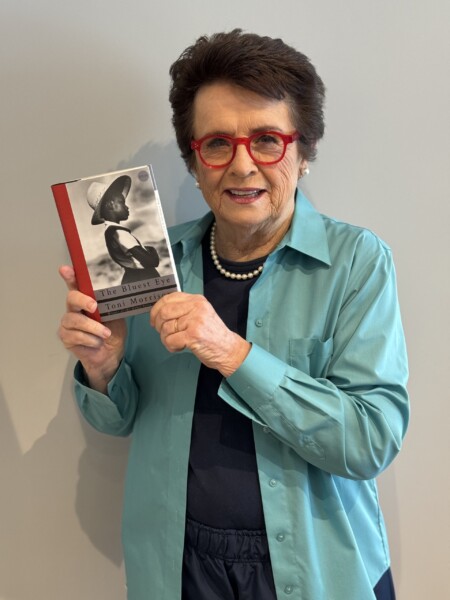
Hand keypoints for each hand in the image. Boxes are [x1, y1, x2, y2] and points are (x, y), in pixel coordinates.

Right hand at [58, 265, 126, 391]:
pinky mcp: (66, 337)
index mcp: (86, 300)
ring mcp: (68, 323)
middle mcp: (74, 309)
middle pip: (71, 298)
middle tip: (94, 306)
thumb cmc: (112, 332)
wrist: (110, 354)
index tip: (66, 269)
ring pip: (74, 320)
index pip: (76, 284)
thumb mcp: (115, 315)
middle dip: (82, 300)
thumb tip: (116, 291)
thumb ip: (111, 304)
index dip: (70, 276)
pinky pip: (75, 336)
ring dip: (93, 328)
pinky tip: (97, 342)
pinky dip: (90, 339)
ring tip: (105, 334)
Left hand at [150, 292, 250, 376]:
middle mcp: (196, 307)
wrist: (229, 349)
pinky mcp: (193, 335)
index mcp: (196, 300)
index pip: (168, 298)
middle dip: (158, 325)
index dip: (156, 309)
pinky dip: (171, 346)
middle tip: (163, 333)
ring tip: (175, 342)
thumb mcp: (200, 314)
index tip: (154, 319)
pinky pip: (170, 340)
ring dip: (166, 339)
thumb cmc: (213, 334)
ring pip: (166, 328)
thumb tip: (159, 311)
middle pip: (164, 312)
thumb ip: (183, 309)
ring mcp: (195, 321)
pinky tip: (179, 347)